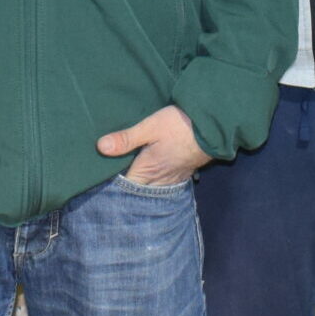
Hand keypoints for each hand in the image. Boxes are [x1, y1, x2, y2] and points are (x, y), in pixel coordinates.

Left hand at [95, 104, 210, 186]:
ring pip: (151, 188)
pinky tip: (150, 171)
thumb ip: (127, 138)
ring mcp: (173, 178)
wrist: (214, 125)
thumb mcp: (150, 126)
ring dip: (140, 184)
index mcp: (148, 171)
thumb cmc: (180, 125)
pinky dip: (154, 181)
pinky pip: (164, 183)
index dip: (111, 183)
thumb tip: (101, 147)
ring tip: (129, 173)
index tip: (101, 175)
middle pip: (137, 190)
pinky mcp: (183, 173)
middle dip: (125, 186)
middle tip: (112, 176)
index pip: (124, 186)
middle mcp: (160, 180)